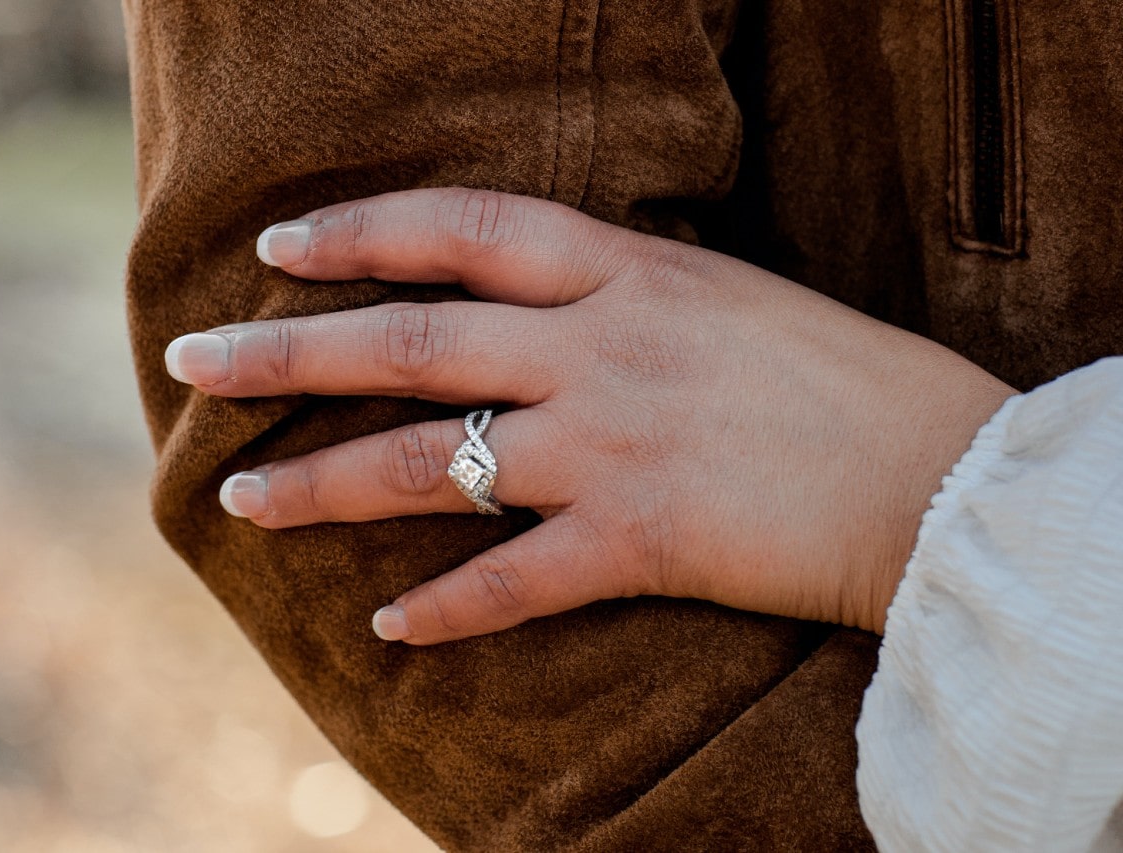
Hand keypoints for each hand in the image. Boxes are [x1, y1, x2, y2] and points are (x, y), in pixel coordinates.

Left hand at [164, 189, 1015, 643]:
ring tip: (242, 504)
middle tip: (196, 363)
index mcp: (631, 272)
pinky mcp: (642, 541)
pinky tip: (392, 628)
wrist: (947, 475)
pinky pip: (514, 580)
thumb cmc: (843, 381)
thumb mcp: (725, 298)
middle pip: (410, 340)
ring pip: (429, 460)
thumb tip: (528, 312)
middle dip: (288, 353)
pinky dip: (447, 608)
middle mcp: (604, 348)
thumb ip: (621, 297)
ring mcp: (615, 444)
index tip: (280, 248)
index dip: (362, 230)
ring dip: (323, 486)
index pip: (463, 226)